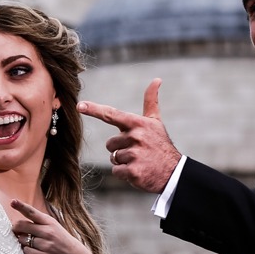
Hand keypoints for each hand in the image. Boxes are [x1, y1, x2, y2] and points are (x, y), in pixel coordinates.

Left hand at [10, 200, 97, 253]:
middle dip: (15, 228)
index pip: (32, 212)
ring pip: (22, 239)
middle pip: (22, 225)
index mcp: (51, 222)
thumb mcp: (56, 228)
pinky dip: (27, 252)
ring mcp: (46, 245)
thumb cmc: (64, 243)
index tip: (13, 202)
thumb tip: (19, 224)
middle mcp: (48, 232)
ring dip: (22, 241)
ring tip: (32, 244)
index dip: (21, 206)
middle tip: (16, 231)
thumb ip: (40, 224)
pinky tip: (35, 252)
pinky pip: (27, 252)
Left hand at [78, 79, 180, 193]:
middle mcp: (136, 136)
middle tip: (137, 151)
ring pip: (113, 158)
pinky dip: (125, 173)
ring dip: (123, 162)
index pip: (111, 114)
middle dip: (120, 149)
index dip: (94, 110)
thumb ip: (151, 101)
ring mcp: (134, 154)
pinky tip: (138, 171)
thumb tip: (157, 79)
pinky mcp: (133, 171)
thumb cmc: (160, 144)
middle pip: (110, 144)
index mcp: (138, 123)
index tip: (79, 106)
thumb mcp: (156, 122)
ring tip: (139, 161)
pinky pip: (116, 171)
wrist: (174, 172)